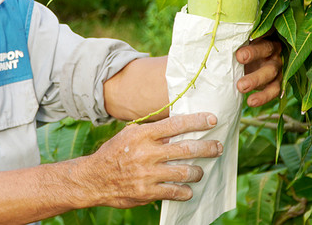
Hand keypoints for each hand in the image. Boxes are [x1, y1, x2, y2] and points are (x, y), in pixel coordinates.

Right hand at [78, 113, 222, 208]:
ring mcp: (147, 174)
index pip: (175, 124)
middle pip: (186, 149)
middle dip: (206, 148)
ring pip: (184, 172)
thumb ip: (152, 131)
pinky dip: (185, 191)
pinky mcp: (146, 192)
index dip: (197, 121)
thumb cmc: (115, 153)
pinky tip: (188, 189)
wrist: (94, 178)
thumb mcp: (129, 135)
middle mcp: (146, 153)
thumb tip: (177, 125)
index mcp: (142, 135)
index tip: (212, 119)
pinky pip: (174, 192)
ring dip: (197, 171)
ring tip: (200, 171)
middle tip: (217, 147)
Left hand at [235, 36, 282, 106]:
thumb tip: (211, 36)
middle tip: (240, 57)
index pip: (263, 30)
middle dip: (253, 53)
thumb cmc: (241, 50)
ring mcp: (277, 66)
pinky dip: (263, 97)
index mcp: (264, 35)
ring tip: (241, 87)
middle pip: (267, 48)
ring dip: (256, 79)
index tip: (245, 35)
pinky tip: (251, 102)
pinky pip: (274, 90)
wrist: (250, 66)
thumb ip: (232, 39)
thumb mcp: (239, 42)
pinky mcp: (277, 82)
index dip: (256, 32)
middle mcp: (273, 49)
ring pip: (271, 71)